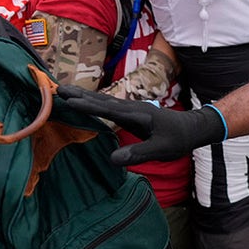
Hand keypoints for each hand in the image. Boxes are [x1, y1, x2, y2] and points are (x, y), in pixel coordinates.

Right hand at [57, 85, 224, 163]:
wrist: (192, 128)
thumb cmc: (178, 140)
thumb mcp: (161, 150)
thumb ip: (139, 153)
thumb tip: (113, 159)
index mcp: (137, 114)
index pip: (108, 109)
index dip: (88, 106)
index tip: (68, 100)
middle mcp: (132, 108)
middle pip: (101, 100)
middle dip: (79, 95)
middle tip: (56, 89)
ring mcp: (131, 109)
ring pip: (103, 101)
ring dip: (83, 96)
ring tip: (63, 91)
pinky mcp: (131, 113)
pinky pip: (108, 106)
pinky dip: (93, 103)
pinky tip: (84, 103)